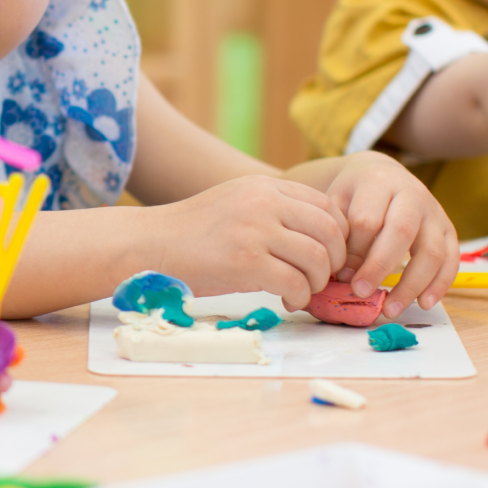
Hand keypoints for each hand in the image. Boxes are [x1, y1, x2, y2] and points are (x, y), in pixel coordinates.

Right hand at [149, 177, 348, 312]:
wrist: (149, 244)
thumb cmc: (193, 234)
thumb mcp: (237, 204)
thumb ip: (274, 210)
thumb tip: (317, 239)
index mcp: (264, 186)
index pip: (325, 205)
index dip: (337, 236)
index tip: (329, 256)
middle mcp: (263, 202)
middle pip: (329, 231)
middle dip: (334, 261)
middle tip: (321, 278)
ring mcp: (254, 230)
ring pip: (317, 259)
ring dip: (317, 282)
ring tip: (302, 291)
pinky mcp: (245, 261)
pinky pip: (295, 283)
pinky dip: (299, 297)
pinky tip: (286, 300)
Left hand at [320, 151, 458, 317]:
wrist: (381, 174)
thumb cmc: (354, 195)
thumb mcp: (338, 202)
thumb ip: (339, 234)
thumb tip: (346, 276)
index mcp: (379, 182)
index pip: (367, 219)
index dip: (354, 250)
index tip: (342, 275)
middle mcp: (412, 194)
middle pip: (401, 232)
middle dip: (380, 267)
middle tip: (361, 293)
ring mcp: (434, 211)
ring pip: (431, 250)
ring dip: (411, 284)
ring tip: (391, 309)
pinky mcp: (448, 229)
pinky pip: (451, 259)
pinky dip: (441, 284)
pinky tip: (424, 303)